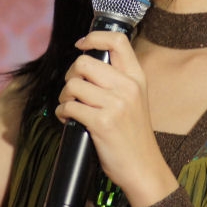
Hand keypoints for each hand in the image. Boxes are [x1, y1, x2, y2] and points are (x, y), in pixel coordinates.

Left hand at [56, 32, 178, 206]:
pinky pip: (69, 107)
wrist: (144, 168)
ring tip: (70, 107)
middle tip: (73, 90)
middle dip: (71, 75)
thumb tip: (85, 64)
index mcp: (137, 78)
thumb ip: (117, 81)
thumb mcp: (134, 100)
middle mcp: (128, 87)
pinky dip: (62, 113)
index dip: (94, 37)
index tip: (81, 45)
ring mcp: (116, 104)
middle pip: (84, 62)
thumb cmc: (134, 135)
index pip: (117, 40)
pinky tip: (68, 119)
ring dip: (64, 96)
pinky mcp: (102, 123)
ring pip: (73, 84)